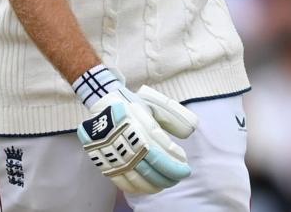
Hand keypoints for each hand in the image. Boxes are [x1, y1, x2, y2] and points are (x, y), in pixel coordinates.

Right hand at [76, 85, 198, 194]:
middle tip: (179, 177)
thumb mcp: (154, 103)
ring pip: (138, 180)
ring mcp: (113, 155)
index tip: (185, 168)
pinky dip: (137, 188)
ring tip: (166, 182)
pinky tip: (147, 185)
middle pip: (151, 171)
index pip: (161, 156)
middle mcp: (125, 144)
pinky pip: (122, 183)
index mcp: (138, 128)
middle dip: (169, 177)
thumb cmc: (132, 104)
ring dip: (156, 185)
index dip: (175, 166)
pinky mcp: (104, 162)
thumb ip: (173, 117)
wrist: (101, 102)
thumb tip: (189, 132)